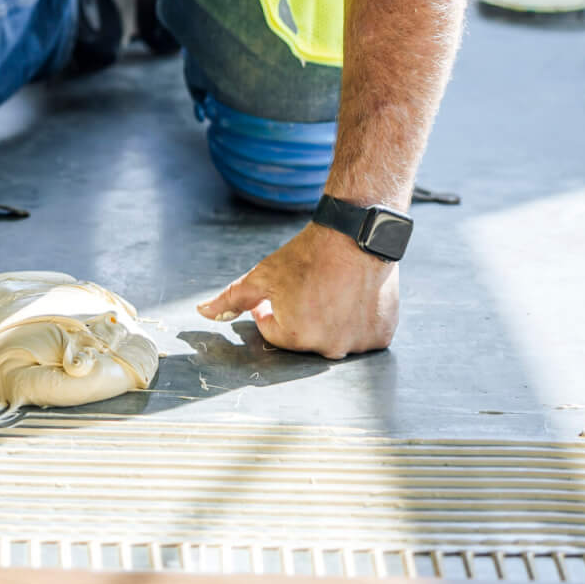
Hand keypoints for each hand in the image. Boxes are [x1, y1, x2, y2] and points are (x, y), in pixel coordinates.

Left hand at [196, 223, 397, 359]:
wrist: (356, 235)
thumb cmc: (306, 255)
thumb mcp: (262, 275)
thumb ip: (231, 298)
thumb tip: (202, 312)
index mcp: (296, 336)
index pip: (273, 332)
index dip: (272, 308)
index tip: (285, 288)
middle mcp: (328, 348)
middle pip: (304, 338)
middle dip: (301, 316)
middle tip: (310, 287)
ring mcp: (358, 344)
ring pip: (334, 337)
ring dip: (330, 320)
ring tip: (332, 289)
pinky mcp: (382, 336)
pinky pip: (362, 335)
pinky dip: (356, 321)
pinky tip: (354, 296)